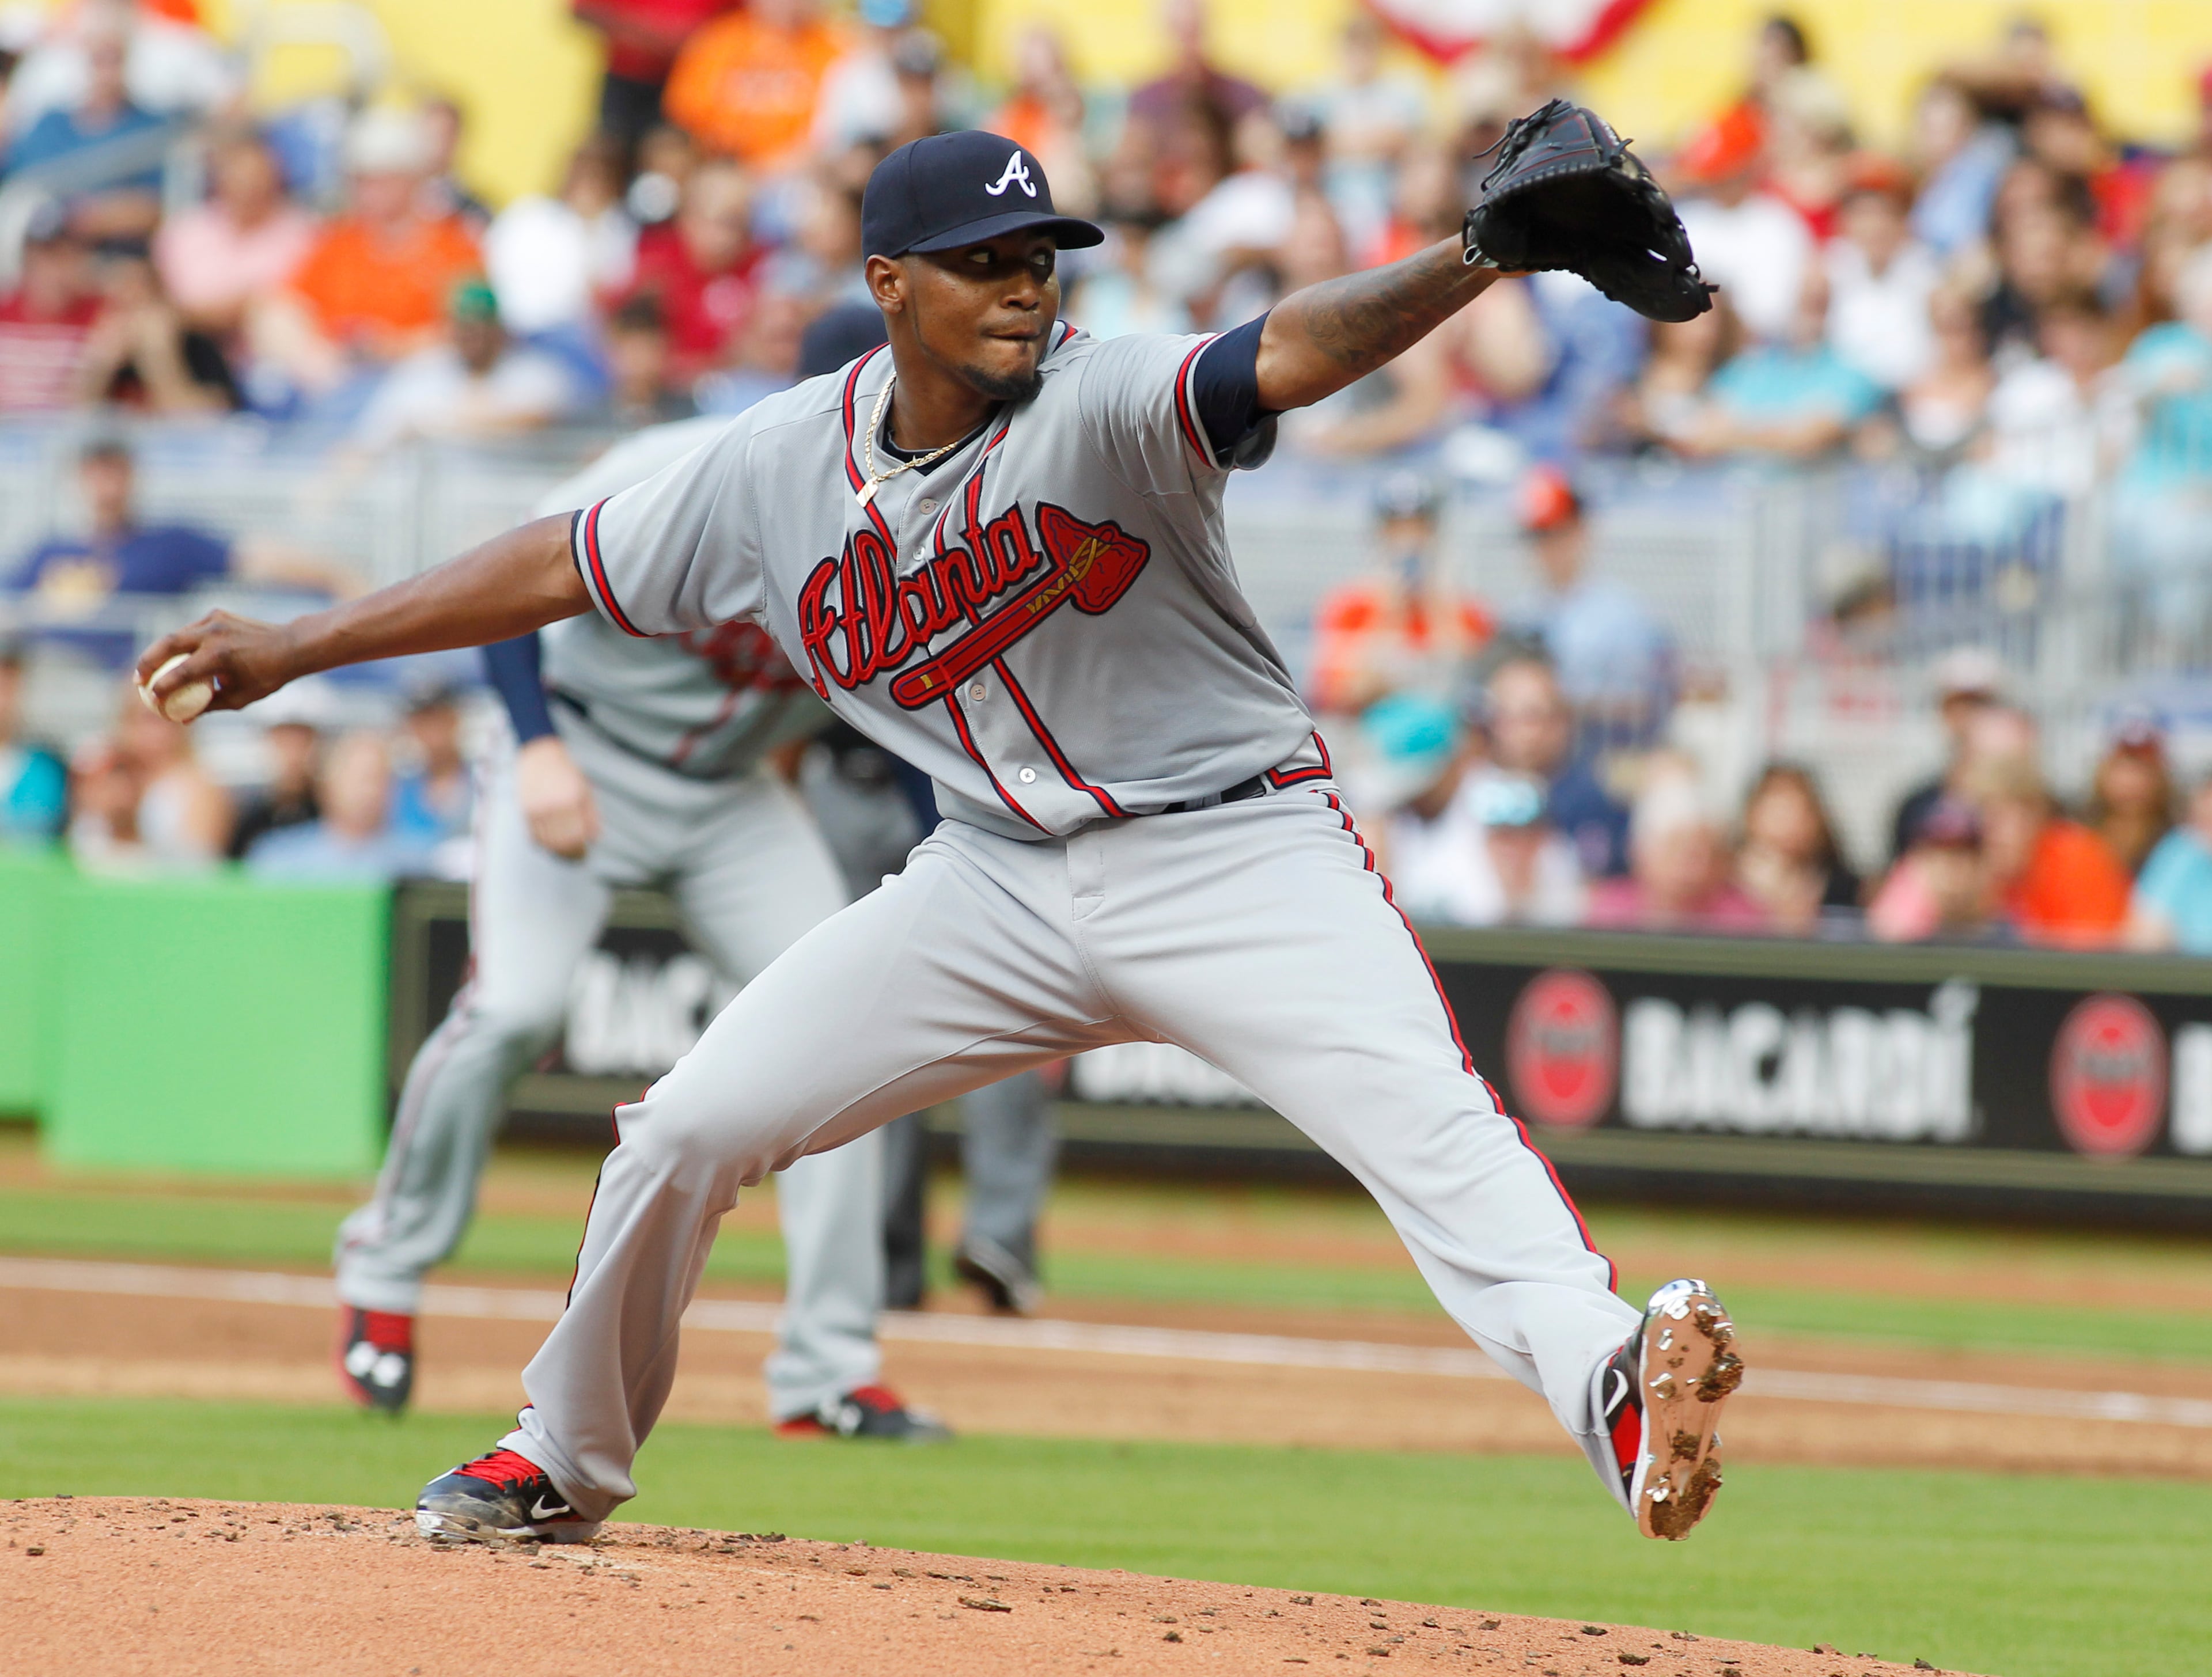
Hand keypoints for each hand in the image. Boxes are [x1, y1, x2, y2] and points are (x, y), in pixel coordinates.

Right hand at [133, 610, 301, 714]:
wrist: (291, 645)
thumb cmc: (268, 676)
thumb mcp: (240, 697)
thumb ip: (209, 706)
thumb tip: (183, 720)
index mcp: (220, 656)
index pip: (180, 673)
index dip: (162, 689)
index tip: (153, 702)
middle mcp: (214, 634)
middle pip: (167, 644)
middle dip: (147, 662)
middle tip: (138, 681)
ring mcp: (215, 621)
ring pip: (176, 634)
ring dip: (158, 651)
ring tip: (148, 669)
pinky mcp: (217, 614)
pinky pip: (191, 629)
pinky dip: (180, 643)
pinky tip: (172, 657)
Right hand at [515, 735, 598, 859]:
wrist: (538, 754)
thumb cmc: (565, 771)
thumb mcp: (584, 789)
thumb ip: (591, 813)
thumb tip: (595, 837)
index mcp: (572, 799)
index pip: (577, 835)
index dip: (580, 849)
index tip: (583, 854)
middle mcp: (554, 805)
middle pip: (561, 842)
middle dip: (569, 854)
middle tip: (575, 858)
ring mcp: (538, 808)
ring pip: (547, 841)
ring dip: (556, 850)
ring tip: (563, 853)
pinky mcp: (526, 810)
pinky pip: (534, 834)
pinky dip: (542, 843)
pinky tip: (549, 844)